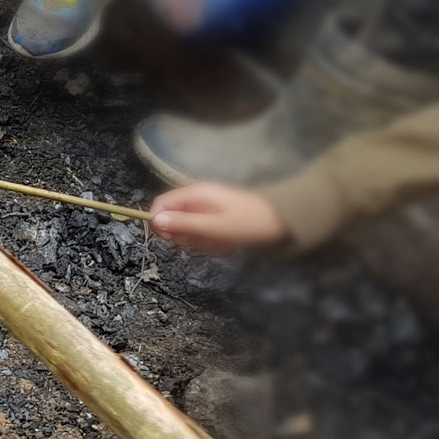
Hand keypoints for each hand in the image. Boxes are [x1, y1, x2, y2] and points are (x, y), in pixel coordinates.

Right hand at [150, 183, 289, 251]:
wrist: (284, 222)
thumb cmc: (249, 223)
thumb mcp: (214, 227)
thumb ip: (183, 224)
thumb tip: (154, 221)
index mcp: (196, 194)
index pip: (161, 204)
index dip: (159, 222)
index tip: (170, 239)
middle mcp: (198, 198)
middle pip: (172, 217)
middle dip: (182, 234)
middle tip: (201, 242)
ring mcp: (207, 208)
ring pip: (186, 228)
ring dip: (196, 240)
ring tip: (216, 243)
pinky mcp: (216, 218)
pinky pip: (200, 232)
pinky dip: (207, 241)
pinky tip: (223, 244)